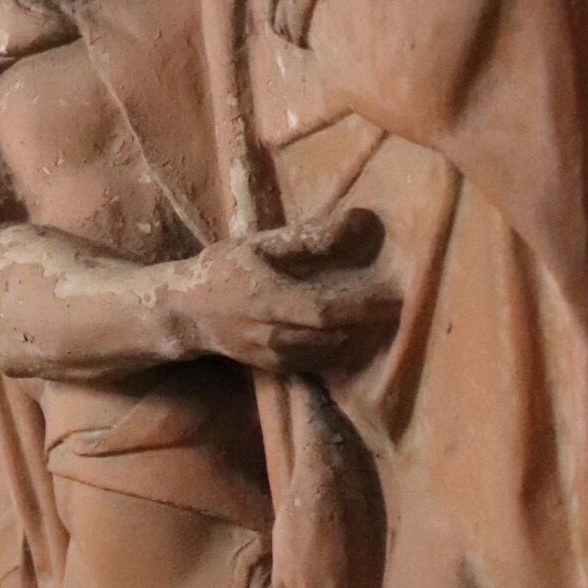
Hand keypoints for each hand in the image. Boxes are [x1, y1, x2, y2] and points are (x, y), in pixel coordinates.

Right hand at [170, 206, 397, 373]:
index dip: (362, 308)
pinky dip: (341, 352)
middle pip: (334, 338)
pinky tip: (358, 338)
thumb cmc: (222, 270)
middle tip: (402, 310)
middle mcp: (273, 335)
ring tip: (386, 324)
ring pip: (329, 355)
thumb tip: (358, 220)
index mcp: (269, 300)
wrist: (185, 313)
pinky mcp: (275, 368)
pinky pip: (317, 364)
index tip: (395, 296)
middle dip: (370, 326)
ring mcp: (274, 356)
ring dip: (360, 341)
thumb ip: (308, 238)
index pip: (325, 311)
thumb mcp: (259, 244)